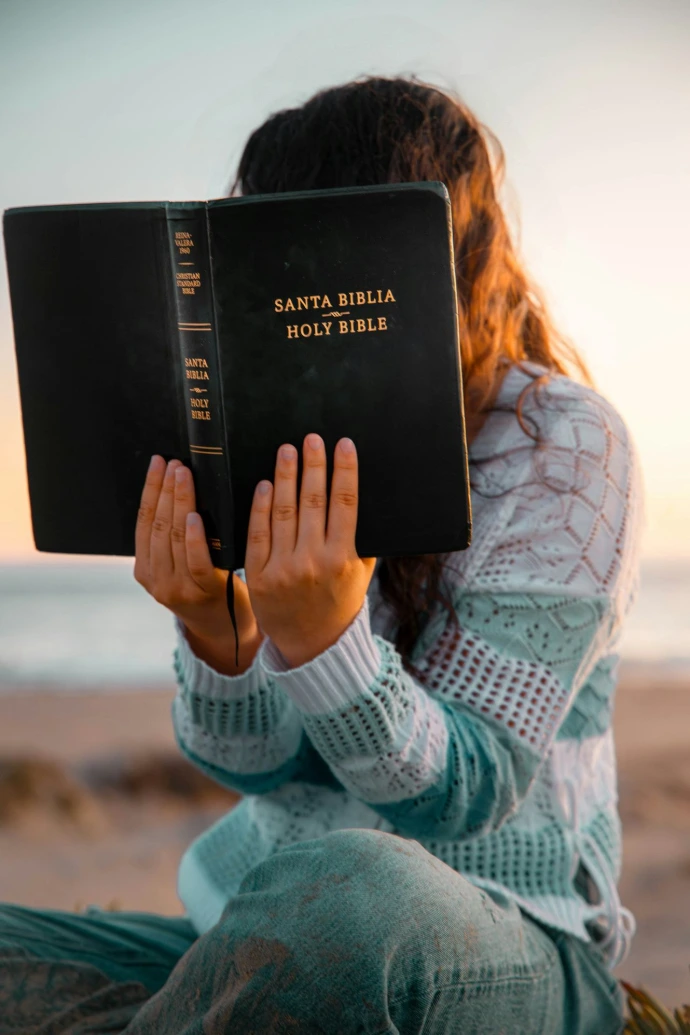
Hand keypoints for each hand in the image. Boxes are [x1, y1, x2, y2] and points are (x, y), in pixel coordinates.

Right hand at [134, 455, 258, 647]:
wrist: (226, 629)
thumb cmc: (207, 587)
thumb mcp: (180, 565)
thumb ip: (173, 538)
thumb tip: (179, 485)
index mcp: (144, 569)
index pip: (143, 520)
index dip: (150, 489)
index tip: (158, 462)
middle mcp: (155, 579)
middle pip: (158, 525)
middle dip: (166, 489)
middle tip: (175, 463)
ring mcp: (177, 588)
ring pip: (174, 538)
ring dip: (180, 502)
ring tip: (186, 476)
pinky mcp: (203, 592)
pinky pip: (196, 560)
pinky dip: (194, 536)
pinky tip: (195, 515)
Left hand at [244, 433, 376, 667]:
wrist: (313, 644)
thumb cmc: (340, 601)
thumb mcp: (361, 572)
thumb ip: (362, 538)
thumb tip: (360, 491)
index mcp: (343, 558)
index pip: (345, 504)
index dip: (344, 471)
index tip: (343, 445)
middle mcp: (313, 562)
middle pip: (313, 502)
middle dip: (312, 465)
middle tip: (311, 438)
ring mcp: (283, 568)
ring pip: (283, 512)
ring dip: (285, 477)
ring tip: (286, 451)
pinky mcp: (259, 575)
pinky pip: (258, 533)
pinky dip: (260, 506)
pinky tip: (265, 484)